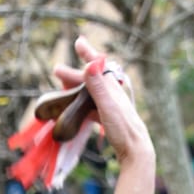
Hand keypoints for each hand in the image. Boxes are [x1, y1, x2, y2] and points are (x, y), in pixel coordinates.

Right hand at [55, 36, 154, 193]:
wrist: (136, 151)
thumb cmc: (123, 129)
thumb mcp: (108, 106)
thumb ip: (98, 86)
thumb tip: (91, 63)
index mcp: (112, 88)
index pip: (98, 66)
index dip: (88, 53)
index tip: (78, 41)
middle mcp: (113, 95)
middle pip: (91, 80)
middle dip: (74, 74)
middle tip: (56, 71)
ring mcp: (112, 107)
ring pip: (91, 93)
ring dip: (76, 89)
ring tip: (62, 88)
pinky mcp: (110, 119)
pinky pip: (93, 107)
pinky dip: (82, 105)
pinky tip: (76, 110)